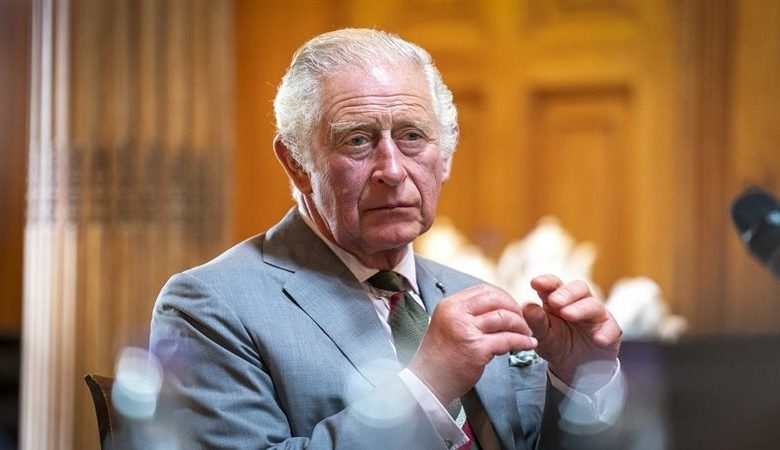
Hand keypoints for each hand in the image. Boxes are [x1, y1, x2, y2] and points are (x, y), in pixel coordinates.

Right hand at [408, 284, 537, 404]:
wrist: (427, 381)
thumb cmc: (439, 356)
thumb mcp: (446, 324)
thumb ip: (466, 314)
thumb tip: (496, 307)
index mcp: (450, 305)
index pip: (482, 290)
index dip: (502, 296)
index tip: (511, 306)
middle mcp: (456, 314)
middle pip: (495, 299)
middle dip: (514, 308)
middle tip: (523, 319)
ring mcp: (466, 331)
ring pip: (504, 318)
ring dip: (521, 325)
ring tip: (527, 333)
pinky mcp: (477, 350)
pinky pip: (507, 340)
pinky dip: (522, 341)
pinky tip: (528, 344)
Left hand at [523, 275, 621, 387]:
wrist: (575, 367)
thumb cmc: (556, 344)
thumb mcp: (542, 336)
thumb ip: (535, 322)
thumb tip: (527, 306)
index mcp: (558, 300)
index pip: (554, 284)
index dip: (547, 281)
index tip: (535, 283)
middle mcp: (579, 302)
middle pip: (578, 288)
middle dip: (566, 293)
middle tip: (554, 302)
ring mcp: (596, 315)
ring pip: (594, 305)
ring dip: (581, 309)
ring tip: (568, 315)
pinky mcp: (611, 330)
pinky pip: (612, 328)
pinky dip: (606, 332)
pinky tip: (598, 339)